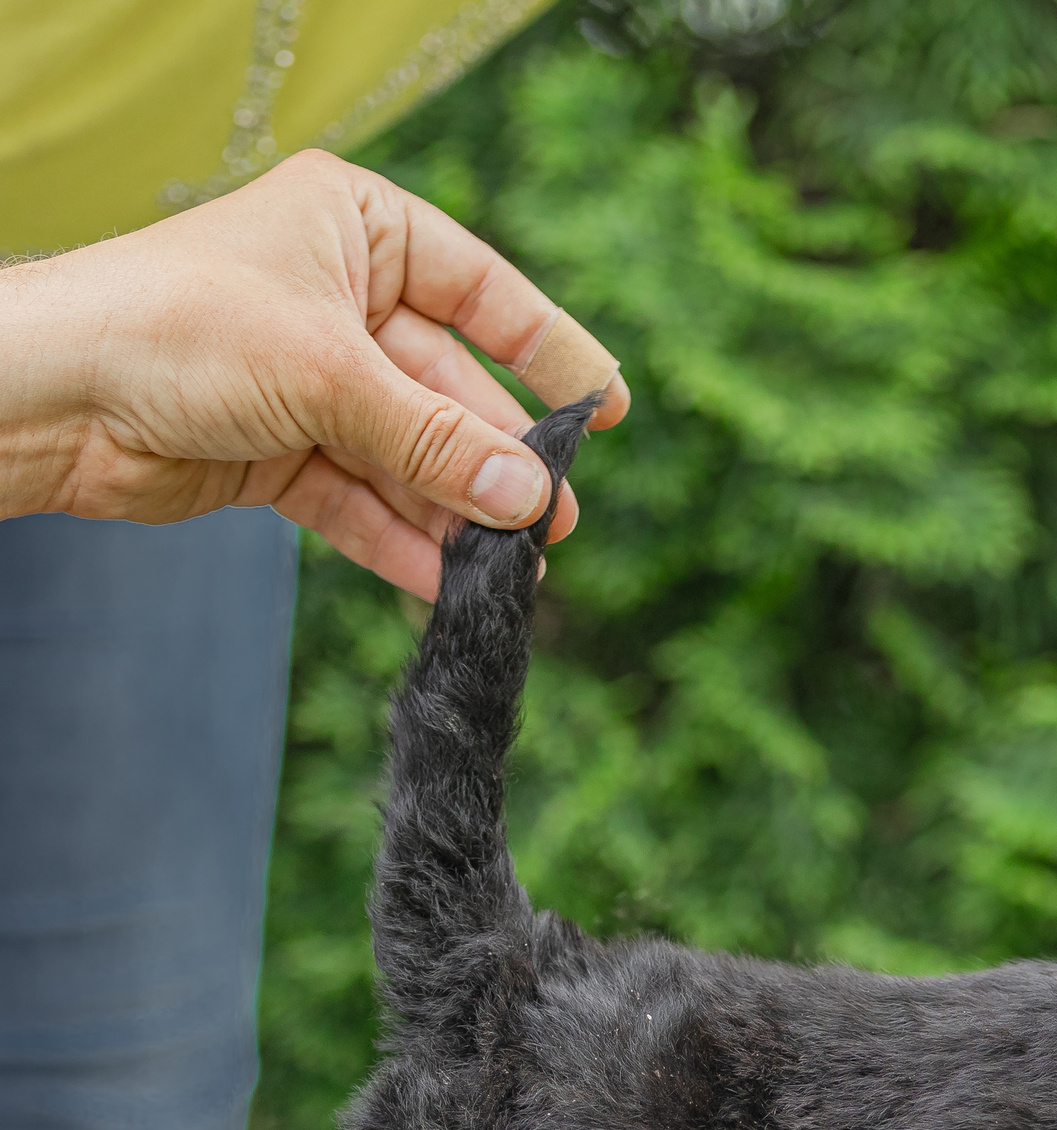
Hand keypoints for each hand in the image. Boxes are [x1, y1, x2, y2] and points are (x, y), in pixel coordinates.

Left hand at [0, 149, 628, 599]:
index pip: (479, 289)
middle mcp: (338, 298)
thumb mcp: (330, 374)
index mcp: (354, 228)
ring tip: (512, 570)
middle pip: (449, 386)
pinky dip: (403, 539)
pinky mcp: (280, 450)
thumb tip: (532, 498)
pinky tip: (447, 581)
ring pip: (411, 452)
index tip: (608, 407)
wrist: (48, 398)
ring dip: (457, 511)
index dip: (547, 349)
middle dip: (497, 458)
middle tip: (552, 519)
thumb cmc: (178, 330)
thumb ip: (437, 441)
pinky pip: (364, 497)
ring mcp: (311, 378)